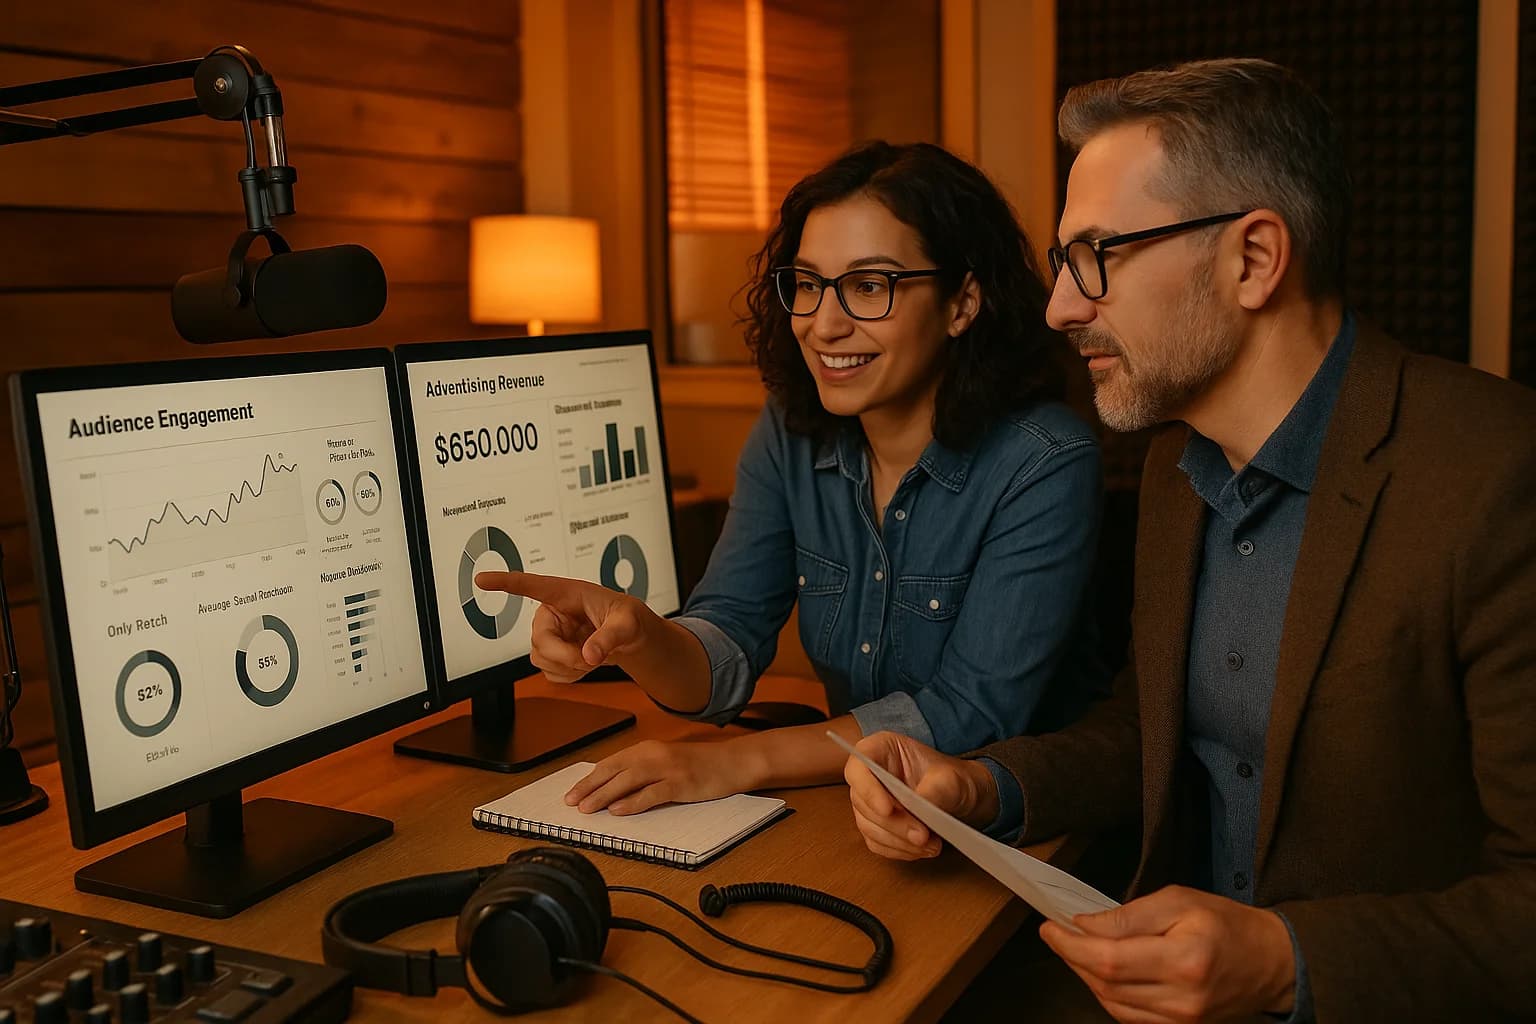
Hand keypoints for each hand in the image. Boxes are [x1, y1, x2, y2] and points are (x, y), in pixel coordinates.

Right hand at [474, 570, 651, 682]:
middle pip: (539, 640)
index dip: (505, 583)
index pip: (530, 585)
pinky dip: (570, 676)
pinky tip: (584, 663)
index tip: (481, 579)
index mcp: (565, 594)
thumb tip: (589, 654)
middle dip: (566, 656)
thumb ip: (611, 637)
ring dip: (570, 666)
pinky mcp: (549, 654)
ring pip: (541, 659)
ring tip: (592, 655)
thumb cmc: (627, 618)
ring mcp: (548, 635)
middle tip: (591, 658)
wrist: (628, 639)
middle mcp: (550, 613)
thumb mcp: (628, 623)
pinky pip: (549, 673)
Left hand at [564, 739, 754, 814]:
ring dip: (604, 795)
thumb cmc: (701, 764)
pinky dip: (633, 802)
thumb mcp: (667, 762)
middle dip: (590, 787)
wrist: (733, 762)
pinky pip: (652, 793)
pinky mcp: (681, 783)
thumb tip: (614, 789)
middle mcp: (654, 754)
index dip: (590, 779)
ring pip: (628, 780)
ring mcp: (668, 768)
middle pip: (614, 770)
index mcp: (648, 748)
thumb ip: (643, 771)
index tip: (573, 793)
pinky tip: (618, 810)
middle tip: (571, 803)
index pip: (611, 763)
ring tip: (587, 808)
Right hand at [843, 731, 998, 860]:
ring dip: (899, 841)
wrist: (961, 798)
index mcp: (880, 749)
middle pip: (863, 802)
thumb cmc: (952, 780)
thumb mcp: (951, 779)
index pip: (859, 767)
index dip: (868, 789)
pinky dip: (899, 850)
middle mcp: (869, 775)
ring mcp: (869, 802)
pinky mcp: (875, 825)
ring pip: (869, 826)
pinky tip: (921, 849)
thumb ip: (935, 790)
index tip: (888, 810)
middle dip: (893, 824)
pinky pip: (877, 843)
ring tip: (930, 844)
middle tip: (922, 836)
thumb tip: (920, 807)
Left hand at [1040, 885, 1296, 1023]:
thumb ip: (1130, 915)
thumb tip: (1085, 926)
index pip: (1110, 959)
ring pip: (1112, 1004)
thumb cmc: (1226, 924)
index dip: (1072, 946)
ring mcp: (1182, 1021)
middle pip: (1106, 985)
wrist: (1271, 963)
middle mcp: (1182, 999)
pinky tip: (1102, 972)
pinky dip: (1108, 994)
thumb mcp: (1180, 901)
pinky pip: (1128, 1016)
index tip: (1049, 927)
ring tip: (1076, 949)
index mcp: (1185, 960)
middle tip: (1057, 934)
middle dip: (1073, 958)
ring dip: (1086, 976)